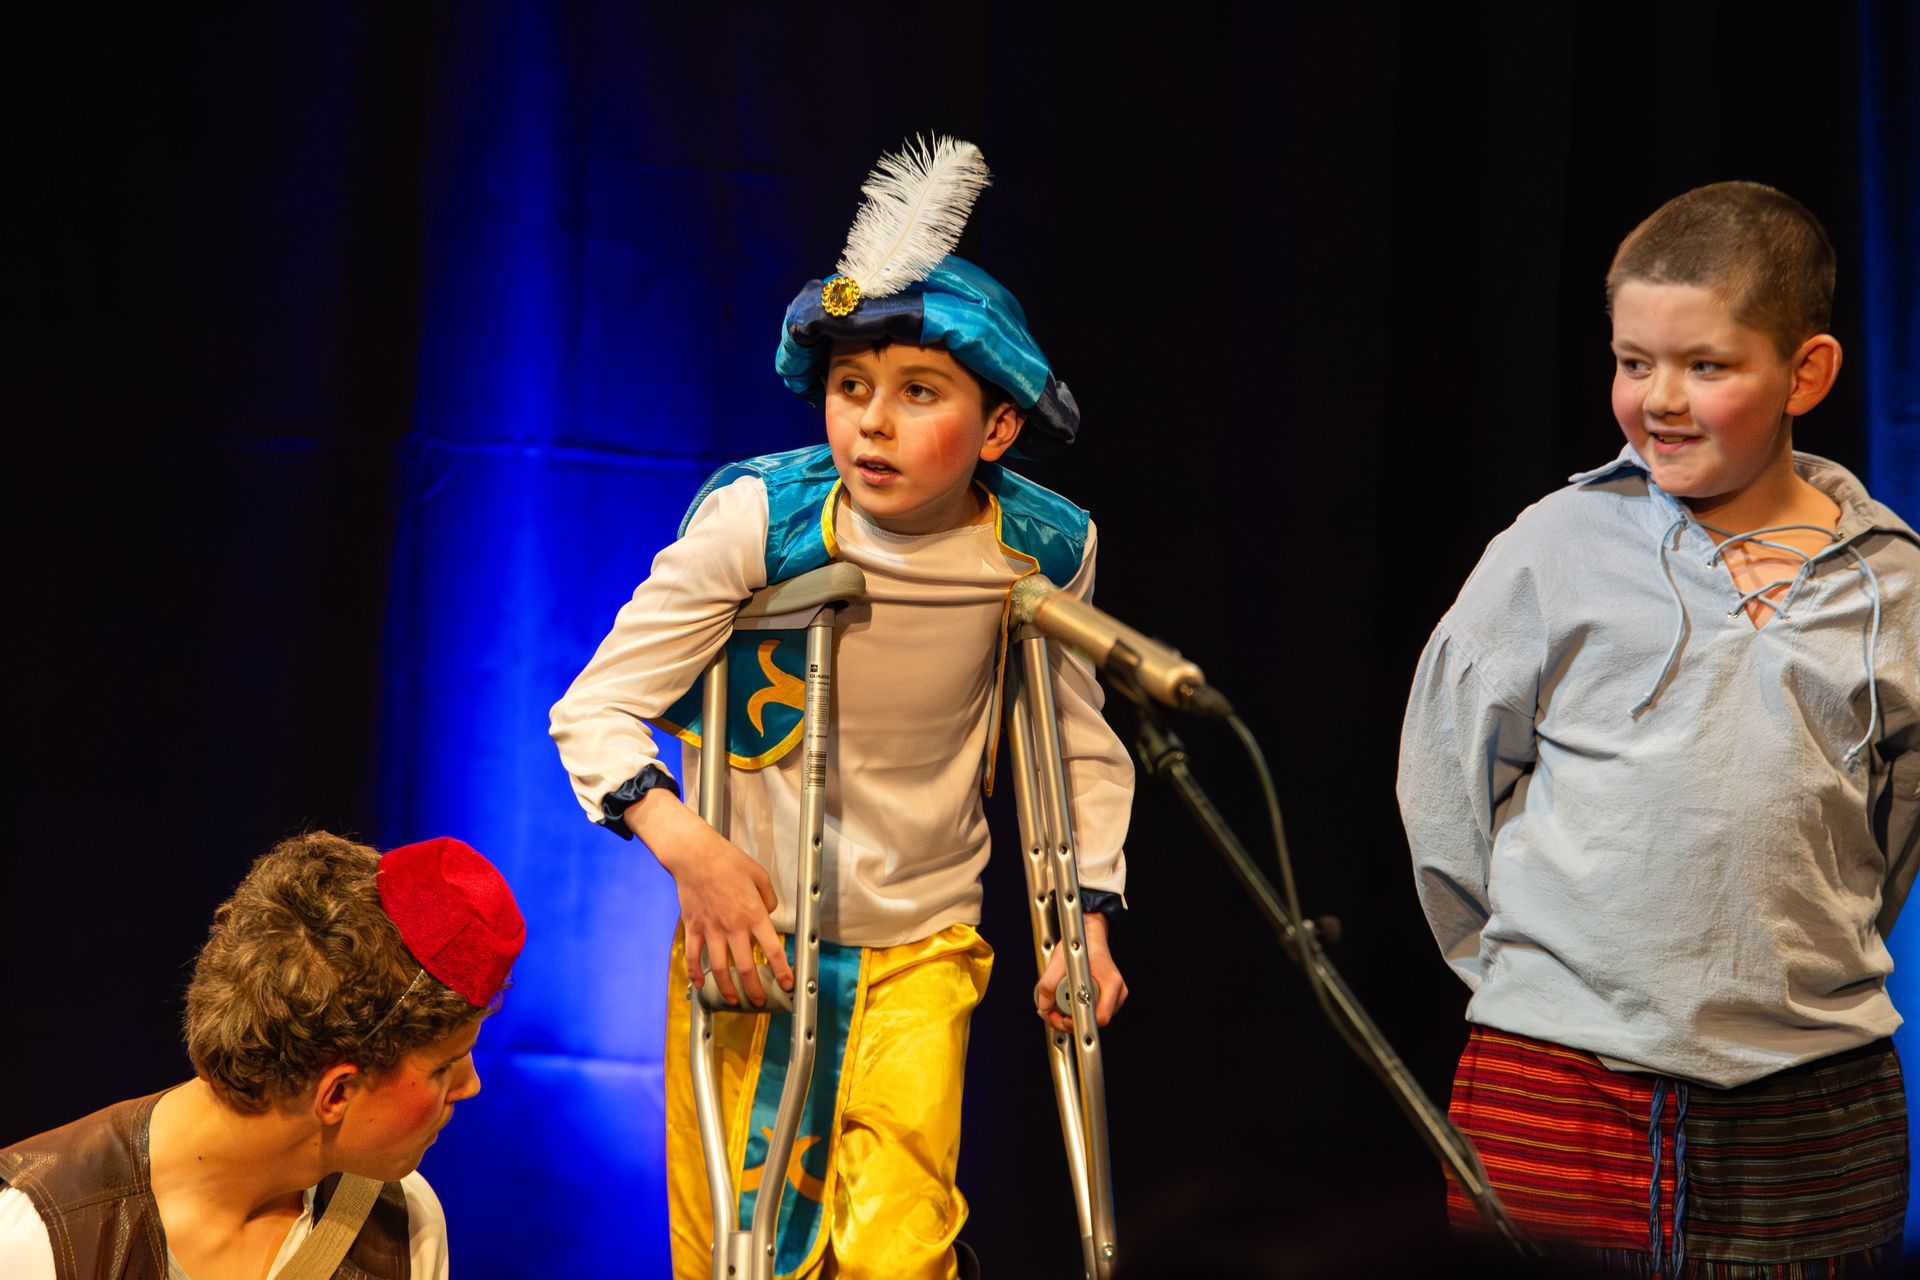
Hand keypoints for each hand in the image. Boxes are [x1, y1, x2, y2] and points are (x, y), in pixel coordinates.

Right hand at [626, 788, 793, 1006]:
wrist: (695, 855)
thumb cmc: (728, 861)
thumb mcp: (760, 875)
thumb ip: (769, 898)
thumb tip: (770, 912)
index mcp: (753, 913)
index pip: (772, 949)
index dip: (781, 970)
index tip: (787, 984)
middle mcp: (733, 926)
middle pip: (746, 966)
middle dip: (755, 989)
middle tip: (760, 1001)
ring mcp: (711, 928)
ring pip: (720, 967)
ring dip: (727, 988)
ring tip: (733, 1000)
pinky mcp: (693, 926)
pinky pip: (693, 955)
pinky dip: (695, 972)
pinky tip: (700, 984)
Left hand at [1034, 911, 1126, 1032]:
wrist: (1090, 936)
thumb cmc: (1081, 944)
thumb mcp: (1060, 959)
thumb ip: (1048, 983)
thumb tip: (1044, 1006)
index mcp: (1111, 983)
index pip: (1100, 1017)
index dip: (1078, 1021)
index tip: (1062, 1017)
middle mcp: (1116, 993)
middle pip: (1093, 1022)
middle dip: (1068, 1020)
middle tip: (1051, 1012)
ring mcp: (1112, 997)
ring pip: (1090, 1019)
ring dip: (1069, 1016)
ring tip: (1054, 1006)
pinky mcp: (1105, 999)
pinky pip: (1089, 1012)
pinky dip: (1074, 1011)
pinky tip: (1063, 1002)